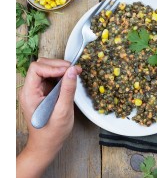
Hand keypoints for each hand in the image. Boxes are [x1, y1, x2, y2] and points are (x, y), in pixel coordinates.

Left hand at [16, 58, 81, 177]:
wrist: (47, 144)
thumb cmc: (52, 132)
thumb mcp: (63, 111)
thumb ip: (67, 89)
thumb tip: (73, 70)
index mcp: (29, 94)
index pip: (37, 69)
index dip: (53, 67)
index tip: (69, 71)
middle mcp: (30, 89)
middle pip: (41, 65)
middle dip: (59, 65)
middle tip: (75, 70)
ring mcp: (37, 89)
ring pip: (47, 68)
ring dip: (61, 69)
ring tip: (74, 73)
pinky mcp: (44, 91)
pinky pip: (51, 76)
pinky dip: (62, 75)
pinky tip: (70, 79)